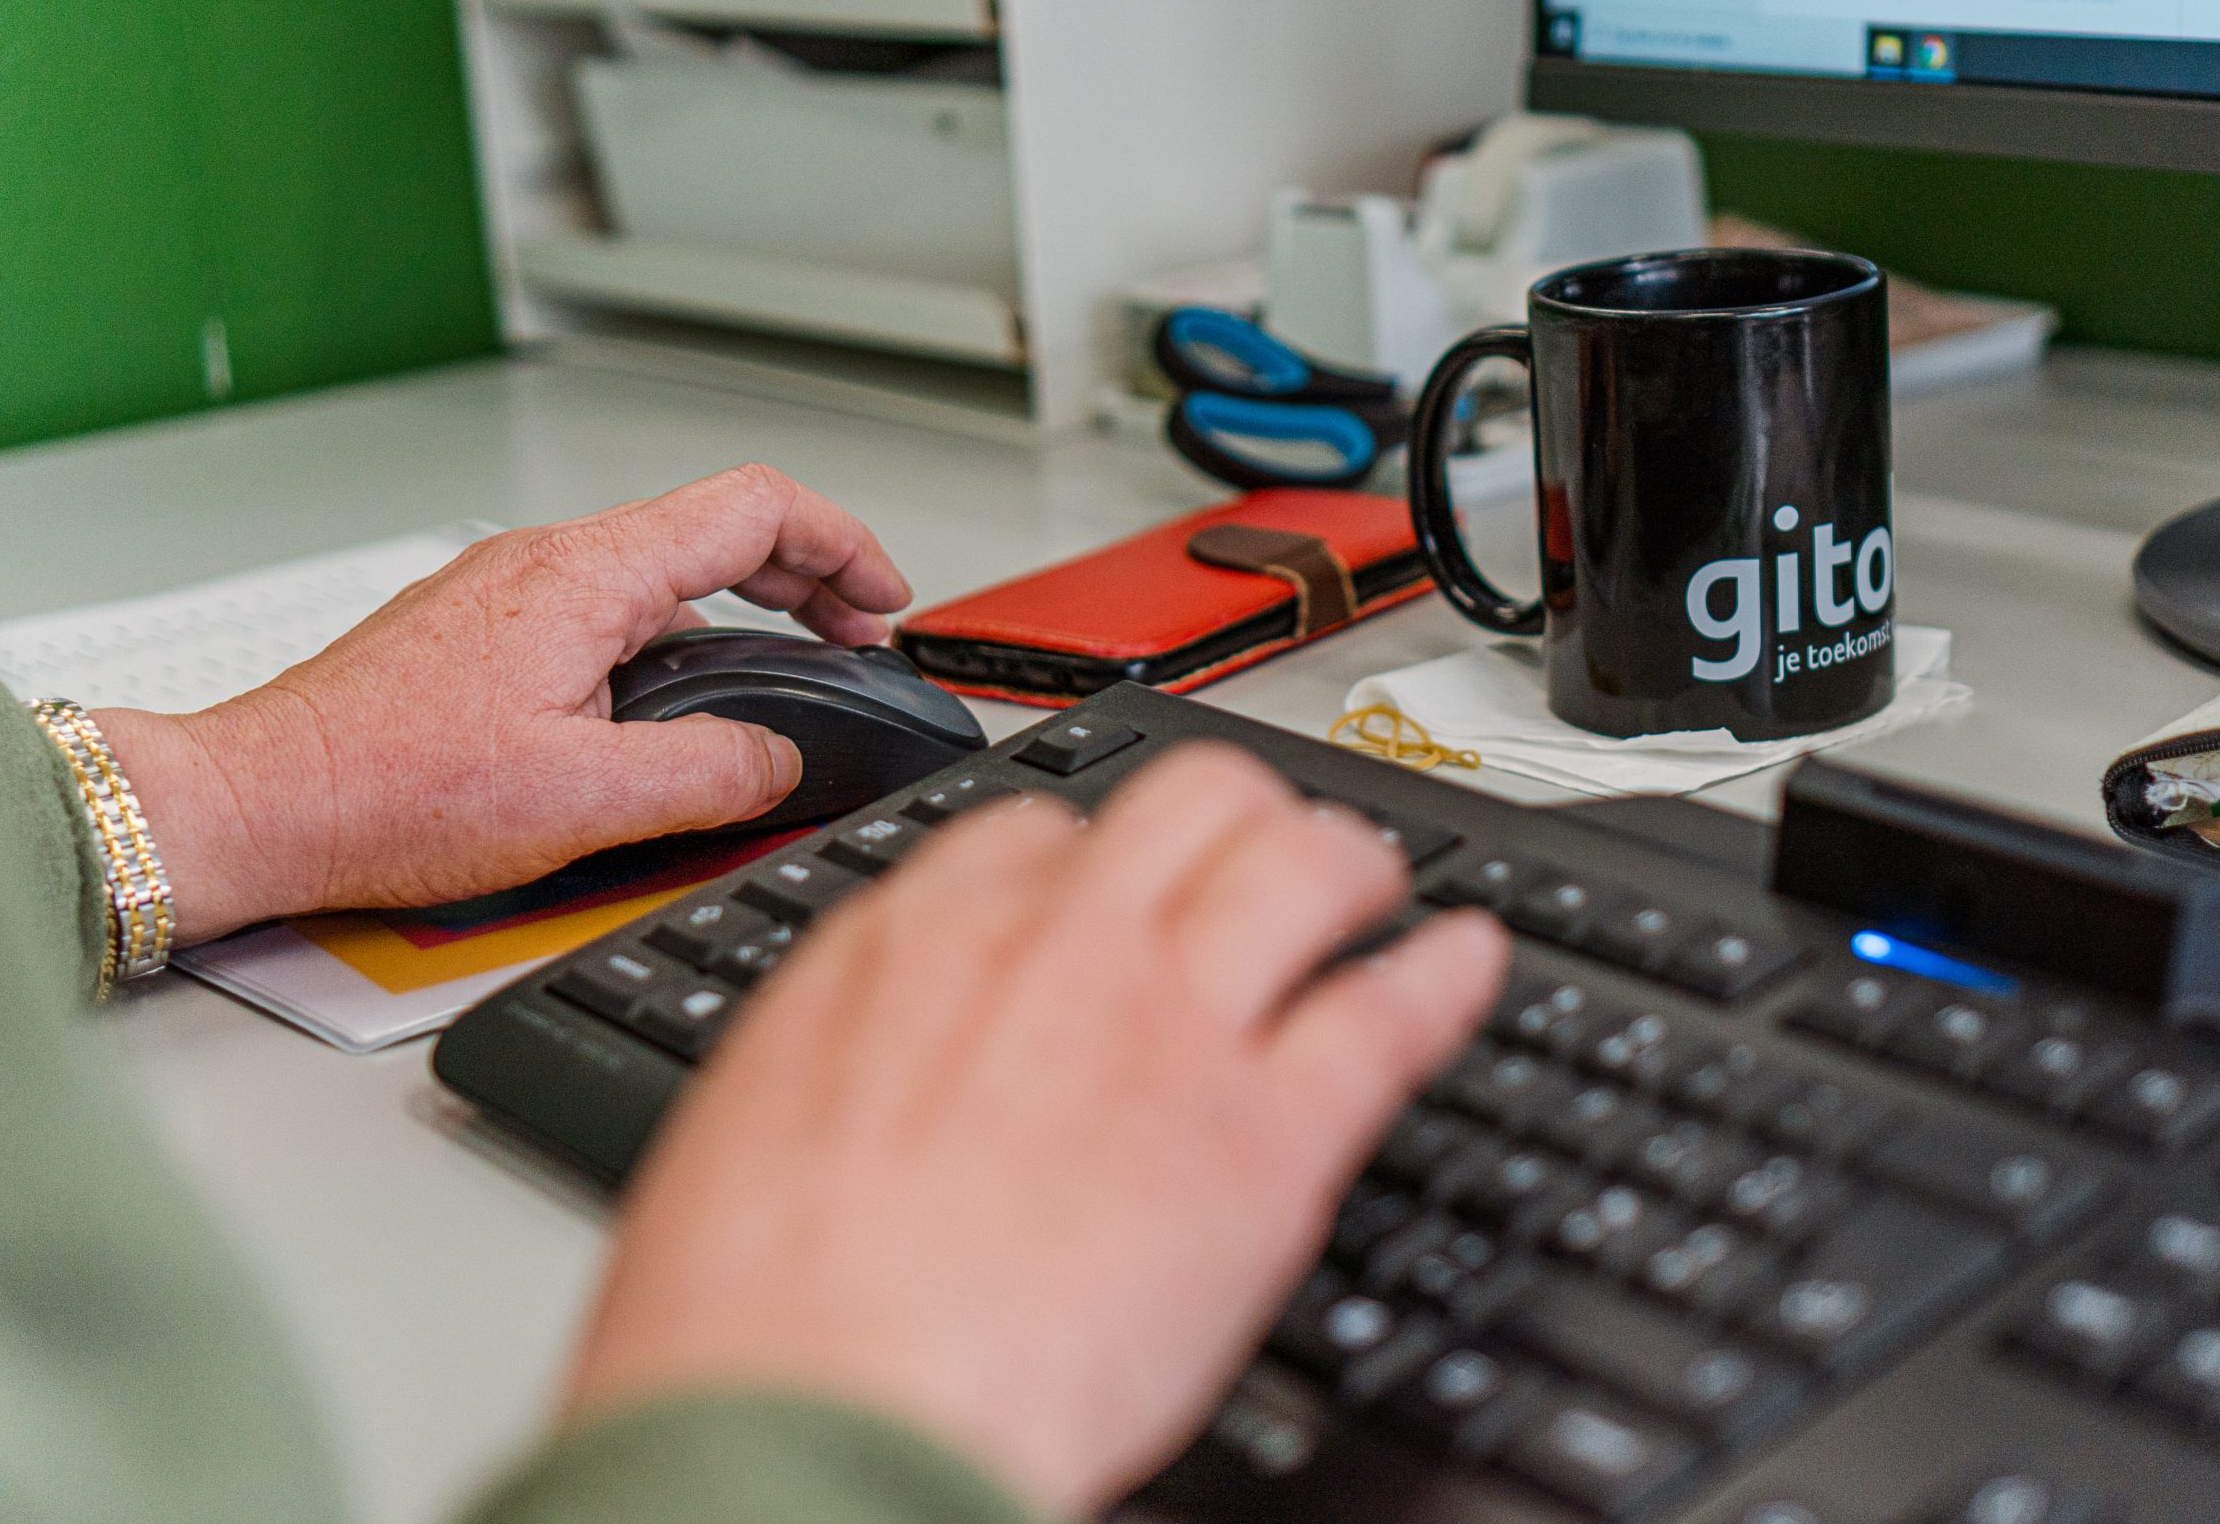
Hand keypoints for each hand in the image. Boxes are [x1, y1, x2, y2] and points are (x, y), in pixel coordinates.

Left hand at [94, 466, 912, 943]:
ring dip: (741, 606)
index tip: (883, 600)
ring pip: (659, 568)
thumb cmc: (386, 792)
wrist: (262, 802)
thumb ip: (712, 774)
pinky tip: (679, 694)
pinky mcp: (480, 630)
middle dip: (808, 577)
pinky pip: (607, 602)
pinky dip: (675, 630)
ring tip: (781, 668)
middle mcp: (544, 561)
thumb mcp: (586, 803)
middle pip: (714, 528)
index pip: (755, 507)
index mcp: (586, 577)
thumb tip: (777, 765)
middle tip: (855, 637)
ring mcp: (506, 589)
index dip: (844, 544)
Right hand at [563, 745, 1508, 1515]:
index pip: (1036, 829)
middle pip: (1189, 800)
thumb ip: (852, 1048)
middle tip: (1261, 850)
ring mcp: (1173, 1024)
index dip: (1093, 854)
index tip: (1115, 888)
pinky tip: (1467, 961)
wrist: (817, 1419)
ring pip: (1304, 866)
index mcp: (917, 938)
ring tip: (1370, 881)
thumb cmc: (752, 1315)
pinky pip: (1389, 1011)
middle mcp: (1057, 945)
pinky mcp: (1269, 1137)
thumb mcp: (758, 1121)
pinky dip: (1444, 975)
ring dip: (1348, 860)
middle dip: (1235, 814)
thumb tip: (878, 1051)